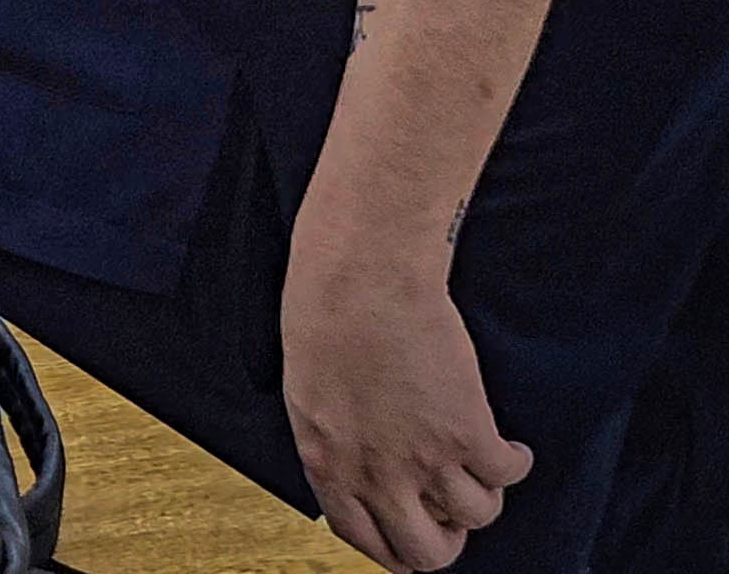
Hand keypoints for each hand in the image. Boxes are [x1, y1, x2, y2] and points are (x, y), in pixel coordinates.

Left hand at [282, 238, 530, 570]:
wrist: (359, 278)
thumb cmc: (324, 321)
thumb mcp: (309, 398)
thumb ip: (334, 446)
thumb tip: (363, 476)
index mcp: (328, 466)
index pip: (366, 541)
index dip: (396, 548)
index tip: (414, 534)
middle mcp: (375, 473)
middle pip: (428, 553)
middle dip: (447, 540)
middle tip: (453, 510)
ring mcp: (424, 457)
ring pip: (478, 516)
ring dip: (484, 495)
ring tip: (480, 465)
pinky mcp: (467, 430)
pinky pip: (508, 474)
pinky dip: (515, 462)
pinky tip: (508, 444)